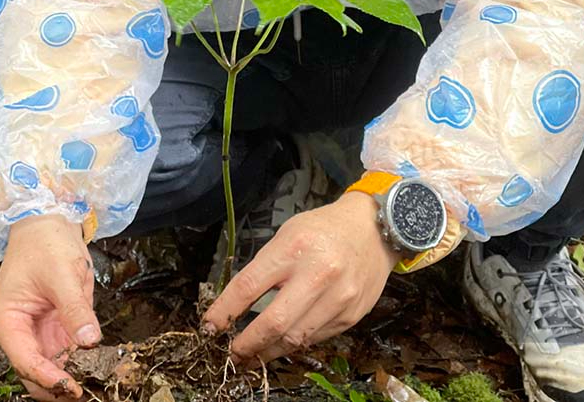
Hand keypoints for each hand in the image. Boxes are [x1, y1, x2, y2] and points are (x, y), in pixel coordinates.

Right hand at [0, 214, 100, 400]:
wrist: (49, 222)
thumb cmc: (45, 243)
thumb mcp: (62, 274)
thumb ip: (75, 309)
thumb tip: (89, 340)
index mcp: (7, 321)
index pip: (26, 361)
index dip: (50, 378)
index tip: (73, 388)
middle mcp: (19, 332)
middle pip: (36, 371)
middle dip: (60, 385)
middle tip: (88, 391)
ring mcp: (37, 330)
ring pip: (53, 365)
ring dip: (73, 375)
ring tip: (98, 383)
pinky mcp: (55, 325)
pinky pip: (67, 350)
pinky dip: (81, 360)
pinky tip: (100, 366)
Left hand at [202, 191, 398, 364]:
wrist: (374, 229)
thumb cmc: (326, 229)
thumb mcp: (289, 234)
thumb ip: (265, 268)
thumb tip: (236, 305)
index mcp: (295, 247)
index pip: (248, 286)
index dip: (224, 312)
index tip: (210, 327)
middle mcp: (318, 273)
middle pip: (272, 323)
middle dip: (246, 345)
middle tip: (231, 354)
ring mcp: (338, 297)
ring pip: (294, 339)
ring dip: (268, 351)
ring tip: (254, 355)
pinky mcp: (351, 315)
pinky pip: (315, 338)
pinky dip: (296, 341)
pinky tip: (286, 339)